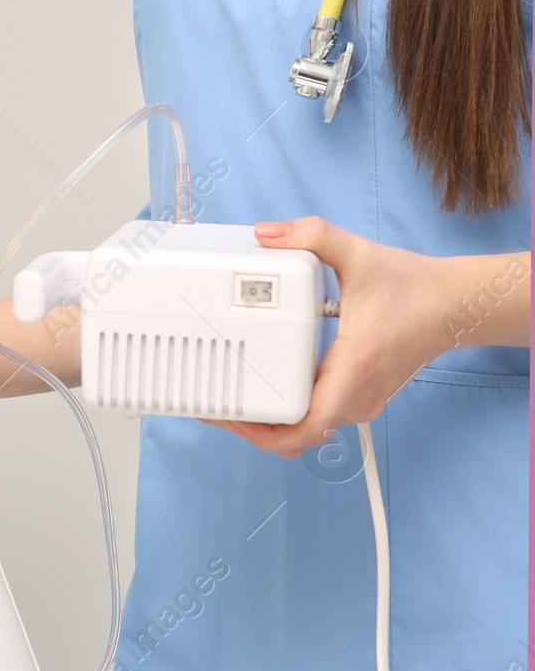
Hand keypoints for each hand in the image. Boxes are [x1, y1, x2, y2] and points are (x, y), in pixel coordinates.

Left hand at [200, 216, 462, 457]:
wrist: (456, 305)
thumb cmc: (413, 287)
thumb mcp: (359, 254)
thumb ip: (312, 236)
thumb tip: (267, 234)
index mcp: (352, 370)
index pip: (302, 428)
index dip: (257, 430)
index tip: (225, 415)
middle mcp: (355, 395)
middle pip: (294, 436)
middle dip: (250, 427)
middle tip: (214, 407)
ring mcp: (358, 402)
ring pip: (305, 431)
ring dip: (268, 423)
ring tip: (232, 401)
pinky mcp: (358, 397)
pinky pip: (315, 417)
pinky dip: (288, 413)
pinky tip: (265, 391)